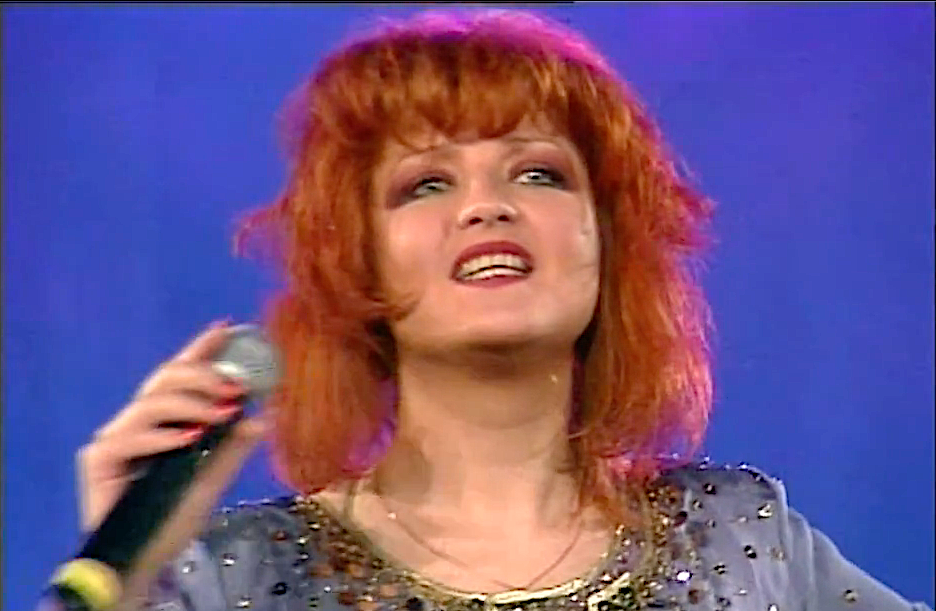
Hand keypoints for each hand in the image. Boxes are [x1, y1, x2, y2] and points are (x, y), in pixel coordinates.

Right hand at [75, 321, 266, 603]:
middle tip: (236, 388)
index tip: (226, 327)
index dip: (201, 349)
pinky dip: (163, 436)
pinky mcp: (99, 460)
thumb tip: (265, 415)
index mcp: (165, 421)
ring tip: (221, 414)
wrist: (145, 559)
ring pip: (151, 402)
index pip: (183, 376)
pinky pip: (129, 436)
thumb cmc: (175, 517)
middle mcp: (137, 423)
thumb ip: (234, 447)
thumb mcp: (215, 478)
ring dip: (191, 404)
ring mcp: (115, 438)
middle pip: (165, 380)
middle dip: (204, 375)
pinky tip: (189, 439)